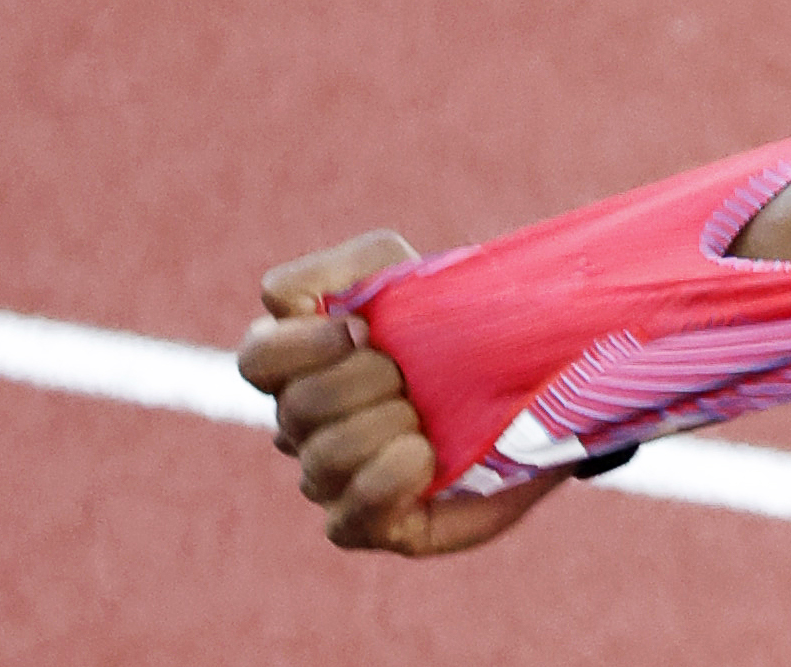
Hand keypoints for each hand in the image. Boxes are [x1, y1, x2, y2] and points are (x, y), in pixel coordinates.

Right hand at [237, 232, 564, 554]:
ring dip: (385, 426)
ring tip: (425, 415)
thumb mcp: (415, 276)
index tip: (361, 328)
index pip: (258, 355)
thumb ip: (353, 266)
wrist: (532, 389)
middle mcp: (302, 426)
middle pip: (298, 406)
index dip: (301, 344)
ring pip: (324, 459)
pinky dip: (387, 481)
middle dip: (364, 380)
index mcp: (303, 363)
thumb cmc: (459, 328)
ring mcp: (330, 478)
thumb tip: (289, 297)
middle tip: (409, 373)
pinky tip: (424, 455)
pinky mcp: (367, 524)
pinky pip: (351, 516)